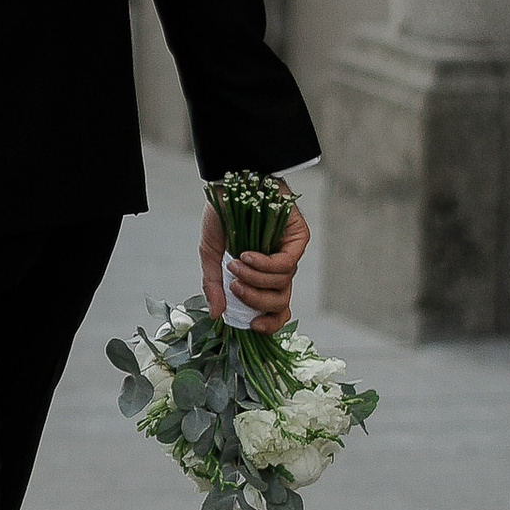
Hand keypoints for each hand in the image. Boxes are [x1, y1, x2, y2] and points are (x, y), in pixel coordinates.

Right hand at [200, 192, 308, 334]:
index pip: (275, 310)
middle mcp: (279, 269)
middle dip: (257, 301)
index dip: (269, 324)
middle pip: (280, 303)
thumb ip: (213, 284)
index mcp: (262, 278)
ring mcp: (290, 254)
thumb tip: (217, 314)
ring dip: (255, 278)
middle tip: (235, 286)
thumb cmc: (223, 215)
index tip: (251, 326)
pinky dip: (265, 265)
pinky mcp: (297, 239)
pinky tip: (247, 255)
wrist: (231, 183)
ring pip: (282, 284)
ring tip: (235, 263)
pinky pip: (286, 265)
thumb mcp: (211, 253)